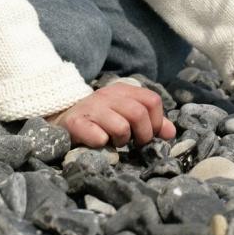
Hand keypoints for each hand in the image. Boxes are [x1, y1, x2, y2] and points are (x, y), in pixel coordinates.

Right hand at [44, 83, 175, 147]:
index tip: (149, 134)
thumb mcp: (126, 114)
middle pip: (139, 114)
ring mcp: (91, 108)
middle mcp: (108, 95)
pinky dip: (102, 144)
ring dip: (122, 140)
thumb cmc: (100, 119)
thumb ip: (150, 122)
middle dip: (142, 135)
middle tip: (134, 143)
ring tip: (115, 142)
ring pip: (121, 126)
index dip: (156, 122)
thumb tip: (171, 133)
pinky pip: (98, 137)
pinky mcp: (76, 123)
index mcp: (123, 90)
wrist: (62, 119)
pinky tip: (99, 143)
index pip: (152, 100)